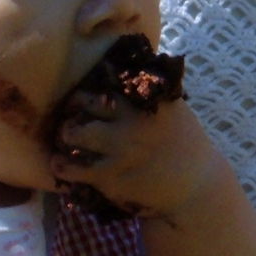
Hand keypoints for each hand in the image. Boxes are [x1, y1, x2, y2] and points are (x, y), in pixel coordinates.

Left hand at [50, 91, 220, 221]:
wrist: (196, 187)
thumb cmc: (182, 142)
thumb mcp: (172, 107)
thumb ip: (145, 91)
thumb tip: (114, 69)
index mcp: (146, 99)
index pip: (106, 78)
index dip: (91, 84)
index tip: (87, 92)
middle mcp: (131, 120)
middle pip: (84, 101)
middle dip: (73, 105)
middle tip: (72, 111)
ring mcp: (120, 149)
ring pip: (74, 133)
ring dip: (65, 133)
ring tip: (66, 135)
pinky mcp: (111, 177)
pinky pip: (75, 168)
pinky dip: (61, 165)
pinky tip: (58, 163)